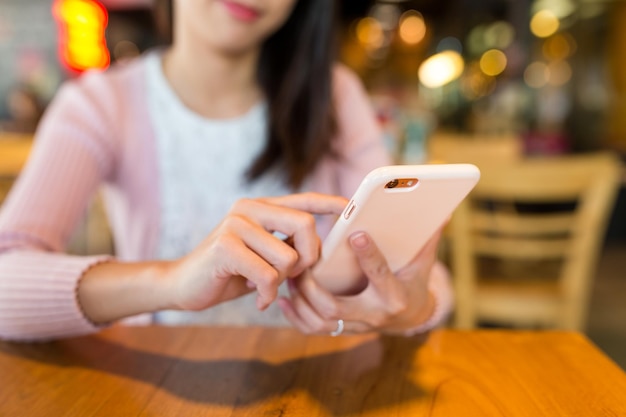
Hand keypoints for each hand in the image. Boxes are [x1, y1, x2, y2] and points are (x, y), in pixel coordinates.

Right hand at [165, 193, 347, 311]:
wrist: (183, 285)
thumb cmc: (230, 272)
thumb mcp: (263, 254)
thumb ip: (287, 244)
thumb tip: (321, 248)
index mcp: (261, 207)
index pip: (303, 199)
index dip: (330, 202)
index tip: (351, 205)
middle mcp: (249, 208)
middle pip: (305, 225)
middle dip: (308, 257)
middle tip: (294, 275)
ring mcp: (235, 224)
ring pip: (287, 257)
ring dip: (280, 281)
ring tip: (263, 285)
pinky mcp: (225, 246)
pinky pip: (267, 275)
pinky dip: (265, 293)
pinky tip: (255, 297)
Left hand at [277, 229, 441, 334]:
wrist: (412, 317)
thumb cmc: (413, 283)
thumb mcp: (422, 263)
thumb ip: (426, 238)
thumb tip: (441, 211)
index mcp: (394, 296)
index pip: (380, 274)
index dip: (369, 254)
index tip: (355, 232)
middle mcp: (374, 315)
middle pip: (336, 306)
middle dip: (312, 287)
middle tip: (301, 264)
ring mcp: (357, 326)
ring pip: (321, 322)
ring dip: (300, 302)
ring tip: (289, 279)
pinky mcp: (344, 330)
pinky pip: (315, 330)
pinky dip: (296, 318)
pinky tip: (285, 300)